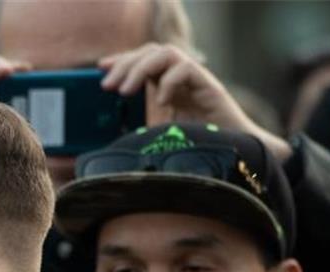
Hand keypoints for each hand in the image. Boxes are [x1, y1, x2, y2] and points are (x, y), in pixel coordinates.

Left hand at [99, 43, 291, 161]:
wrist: (229, 161)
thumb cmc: (192, 152)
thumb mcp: (155, 140)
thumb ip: (136, 131)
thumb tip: (107, 140)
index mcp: (166, 87)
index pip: (142, 60)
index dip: (121, 61)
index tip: (100, 70)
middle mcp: (180, 80)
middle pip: (150, 52)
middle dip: (125, 64)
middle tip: (107, 86)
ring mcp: (195, 82)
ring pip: (166, 53)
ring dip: (141, 68)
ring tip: (125, 92)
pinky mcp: (210, 88)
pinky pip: (187, 69)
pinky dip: (170, 81)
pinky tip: (161, 102)